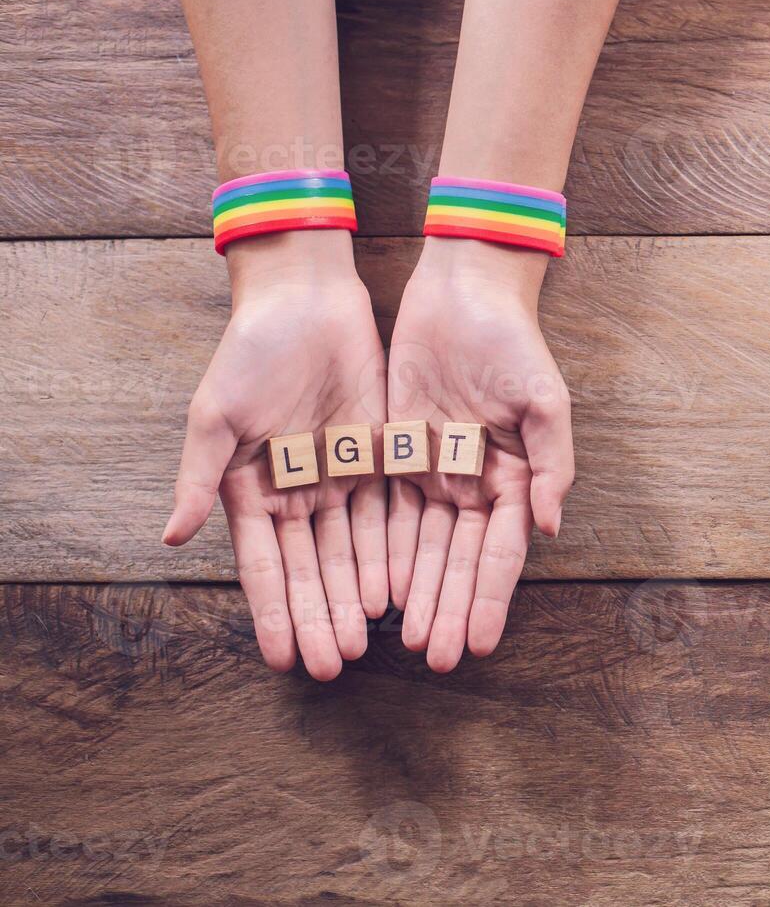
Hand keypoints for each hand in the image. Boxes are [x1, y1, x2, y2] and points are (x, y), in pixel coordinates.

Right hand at [162, 232, 387, 679]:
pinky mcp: (382, 457)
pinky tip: (400, 591)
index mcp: (251, 491)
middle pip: (313, 569)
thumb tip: (170, 536)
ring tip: (368, 641)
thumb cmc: (250, 353)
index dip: (274, 612)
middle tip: (333, 666)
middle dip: (321, 617)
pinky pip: (390, 514)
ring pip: (353, 551)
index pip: (266, 566)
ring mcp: (341, 479)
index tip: (279, 659)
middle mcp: (298, 494)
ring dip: (359, 596)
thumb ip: (201, 478)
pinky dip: (393, 552)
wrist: (306, 303)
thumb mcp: (216, 415)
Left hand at [386, 236, 574, 671]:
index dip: (487, 598)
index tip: (478, 643)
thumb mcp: (545, 398)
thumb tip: (548, 525)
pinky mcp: (395, 453)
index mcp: (516, 478)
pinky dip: (382, 553)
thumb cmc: (512, 341)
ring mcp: (435, 472)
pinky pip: (386, 513)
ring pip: (421, 548)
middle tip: (433, 660)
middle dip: (448, 610)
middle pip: (458, 561)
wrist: (462, 292)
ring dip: (416, 595)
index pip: (499, 553)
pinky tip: (375, 591)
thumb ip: (552, 463)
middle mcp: (476, 485)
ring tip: (404, 642)